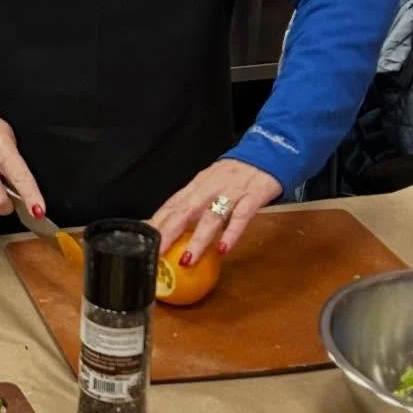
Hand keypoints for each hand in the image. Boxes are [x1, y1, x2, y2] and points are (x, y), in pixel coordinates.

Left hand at [152, 160, 283, 260]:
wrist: (269, 152)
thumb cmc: (236, 174)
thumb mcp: (210, 183)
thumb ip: (195, 202)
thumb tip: (172, 226)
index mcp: (198, 184)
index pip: (173, 203)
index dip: (158, 222)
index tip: (144, 239)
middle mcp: (211, 187)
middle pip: (186, 210)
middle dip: (169, 232)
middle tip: (157, 252)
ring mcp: (232, 192)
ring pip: (212, 217)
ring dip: (198, 239)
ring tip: (187, 259)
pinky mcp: (253, 196)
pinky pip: (241, 217)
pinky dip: (231, 233)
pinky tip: (223, 249)